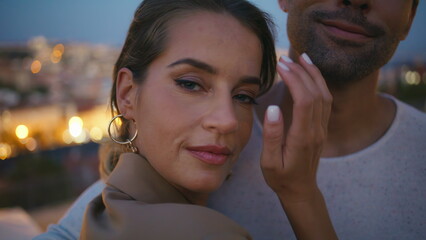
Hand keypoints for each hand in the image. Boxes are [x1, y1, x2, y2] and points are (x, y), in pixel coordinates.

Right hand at [260, 53, 331, 202]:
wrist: (300, 189)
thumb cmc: (281, 177)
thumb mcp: (269, 161)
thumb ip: (272, 135)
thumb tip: (273, 108)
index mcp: (302, 137)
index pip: (304, 100)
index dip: (294, 79)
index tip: (281, 66)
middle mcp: (316, 130)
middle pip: (316, 93)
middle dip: (301, 71)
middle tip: (285, 58)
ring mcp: (322, 128)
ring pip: (324, 95)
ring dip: (314, 74)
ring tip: (302, 57)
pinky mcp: (322, 128)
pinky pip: (326, 101)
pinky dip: (319, 83)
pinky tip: (311, 73)